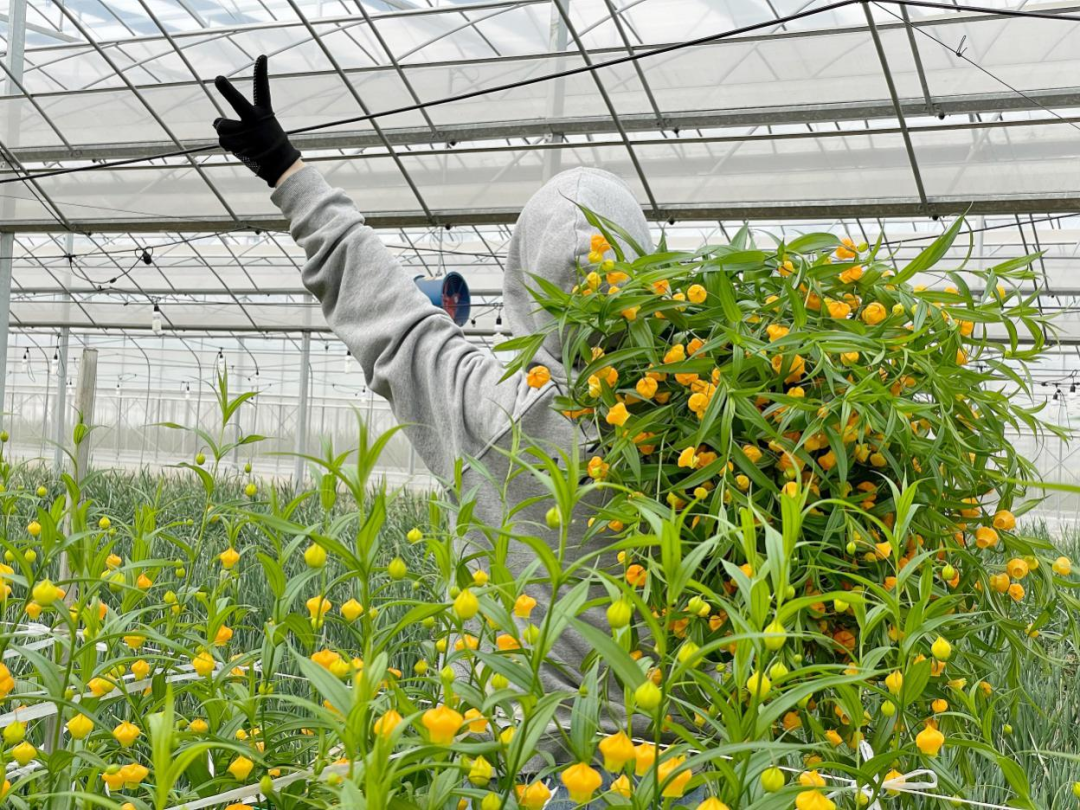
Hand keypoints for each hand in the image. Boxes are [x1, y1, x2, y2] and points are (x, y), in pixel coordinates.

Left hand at [213, 55, 300, 187]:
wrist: (281, 166)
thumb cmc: (272, 145)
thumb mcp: (264, 127)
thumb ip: (242, 120)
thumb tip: (214, 123)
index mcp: (264, 113)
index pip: (262, 88)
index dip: (260, 72)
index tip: (261, 57)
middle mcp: (254, 120)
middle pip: (237, 102)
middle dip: (227, 90)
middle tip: (219, 79)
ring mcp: (244, 133)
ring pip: (221, 125)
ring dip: (227, 132)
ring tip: (242, 141)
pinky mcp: (234, 145)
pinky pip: (222, 139)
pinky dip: (228, 144)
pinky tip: (241, 149)